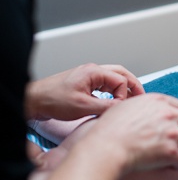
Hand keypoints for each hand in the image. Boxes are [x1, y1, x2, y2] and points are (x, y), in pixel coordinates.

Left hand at [25, 63, 144, 120]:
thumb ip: (106, 106)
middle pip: (121, 74)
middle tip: (141, 96)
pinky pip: (104, 85)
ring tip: (131, 99)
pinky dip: (112, 91)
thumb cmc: (53, 100)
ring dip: (123, 88)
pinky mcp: (83, 84)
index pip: (121, 80)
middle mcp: (92, 71)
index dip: (124, 95)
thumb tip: (123, 108)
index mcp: (94, 72)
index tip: (119, 107)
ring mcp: (87, 76)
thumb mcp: (83, 106)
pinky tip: (113, 100)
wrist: (33, 101)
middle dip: (133, 85)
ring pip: (113, 78)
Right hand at [81, 94, 177, 172]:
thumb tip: (147, 110)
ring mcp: (171, 133)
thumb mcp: (124, 107)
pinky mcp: (170, 152)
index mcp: (158, 101)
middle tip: (176, 141)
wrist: (104, 149)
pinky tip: (169, 166)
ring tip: (176, 154)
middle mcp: (168, 114)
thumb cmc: (107, 130)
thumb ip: (142, 106)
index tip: (169, 127)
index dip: (176, 118)